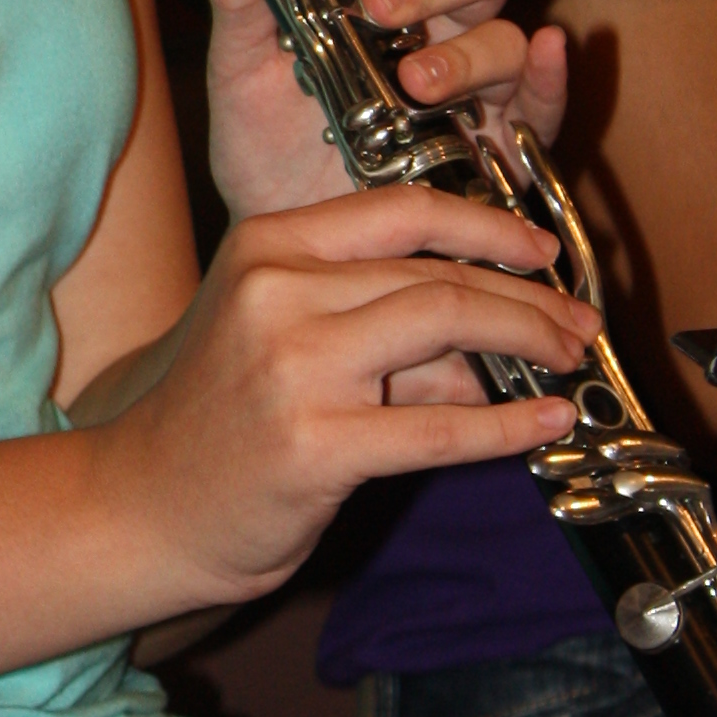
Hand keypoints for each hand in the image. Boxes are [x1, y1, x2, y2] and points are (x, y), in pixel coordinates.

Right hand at [110, 181, 596, 606]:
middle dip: (528, 298)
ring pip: (448, 328)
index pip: (400, 210)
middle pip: (438, 274)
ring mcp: (295, 368)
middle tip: (577, 324)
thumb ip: (372, 316)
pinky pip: (441, 428)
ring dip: (529, 343)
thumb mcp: (277, 334)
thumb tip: (492, 329)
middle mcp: (277, 292)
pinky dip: (507, 426)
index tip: (540, 251)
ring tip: (569, 362)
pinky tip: (545, 422)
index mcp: (265, 246)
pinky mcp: (316, 445)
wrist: (139, 506)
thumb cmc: (216, 420)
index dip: (488, 224)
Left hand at [189, 0, 569, 228]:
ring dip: (464, 50)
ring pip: (501, 30)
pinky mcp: (502, 142)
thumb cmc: (266, 151)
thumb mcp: (241, 72)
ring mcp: (473, 82)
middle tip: (379, 8)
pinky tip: (546, 55)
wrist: (286, 240)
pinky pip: (545, 103)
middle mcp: (432, 23)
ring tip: (413, 85)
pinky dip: (552, 76)